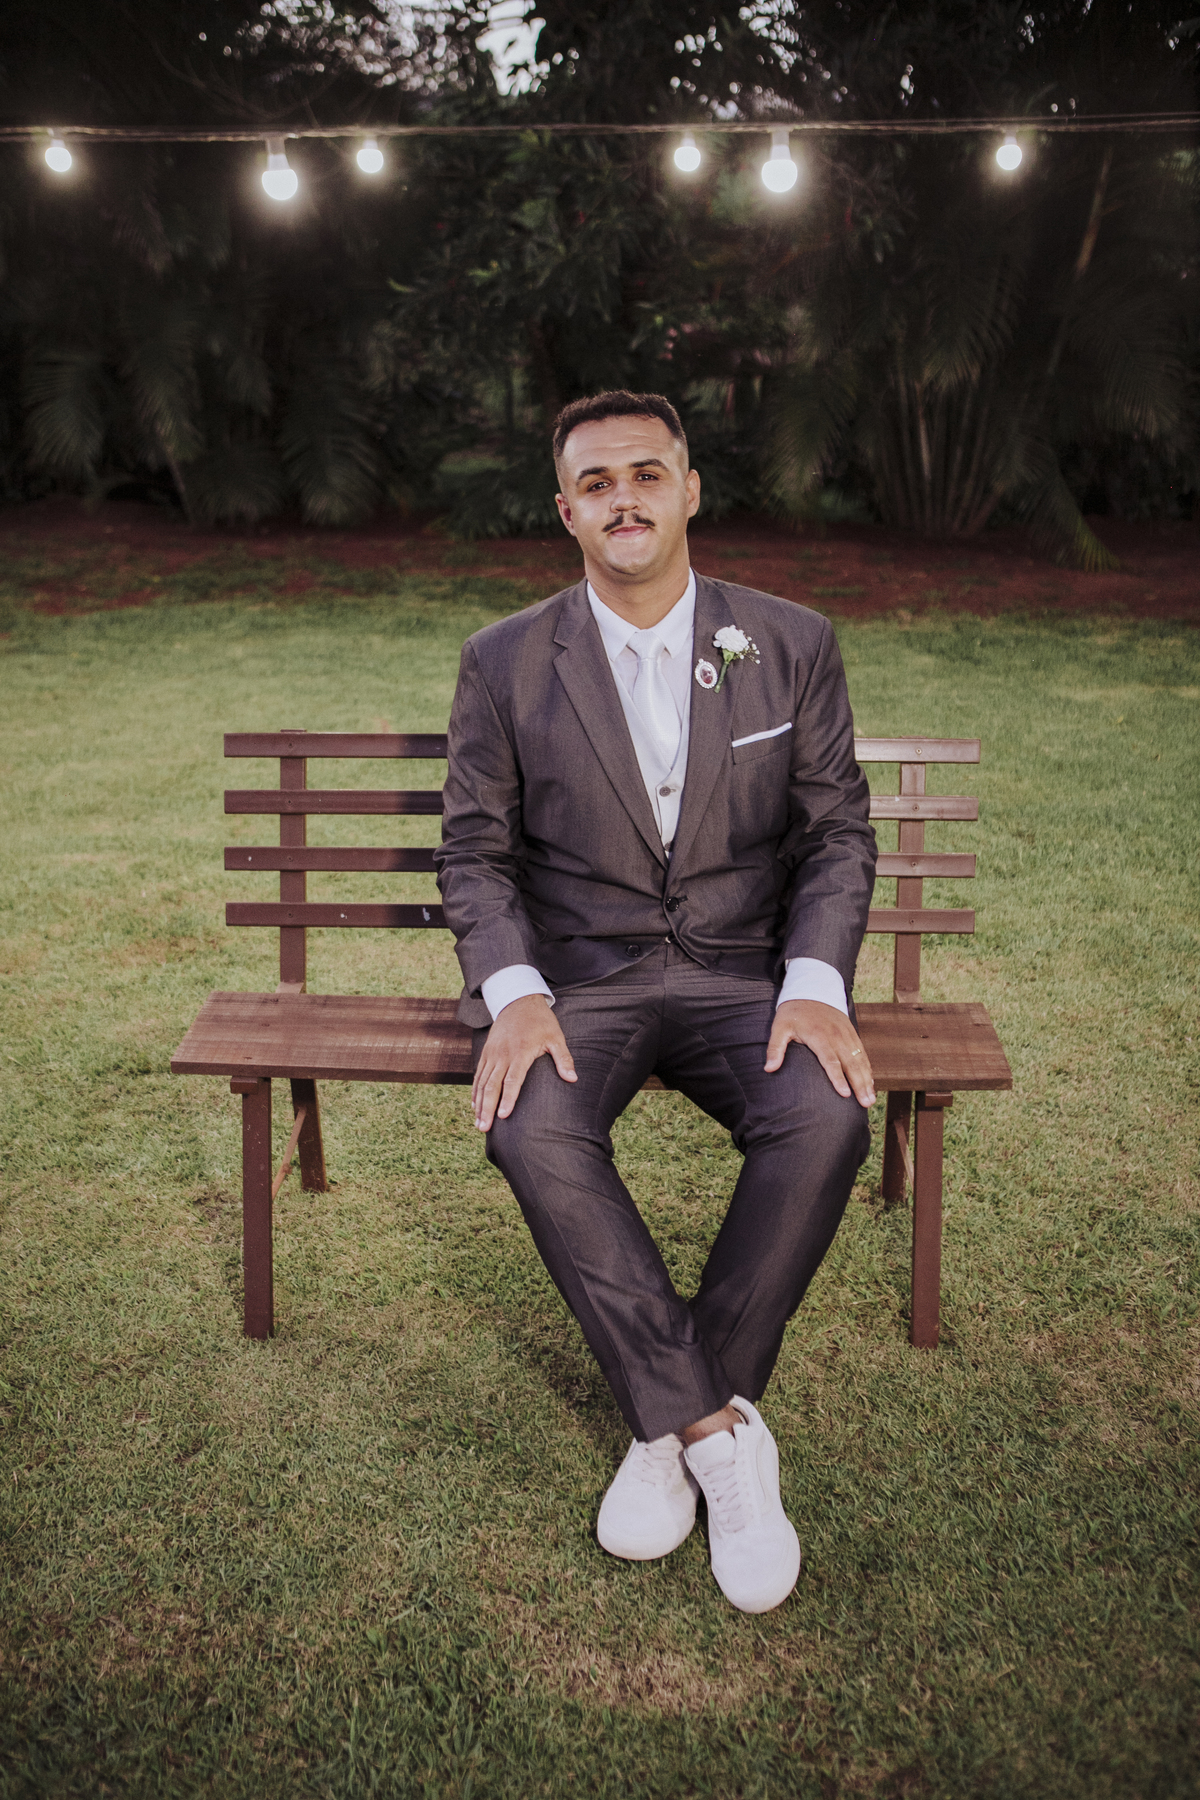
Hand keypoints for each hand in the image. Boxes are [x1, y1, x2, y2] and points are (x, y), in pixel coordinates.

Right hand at [472, 994, 576, 1131]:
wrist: (518, 1000)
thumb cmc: (541, 1021)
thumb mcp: (556, 1037)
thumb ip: (563, 1058)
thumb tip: (573, 1079)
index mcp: (520, 1051)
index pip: (512, 1079)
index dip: (508, 1099)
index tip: (503, 1116)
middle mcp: (502, 1054)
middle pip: (492, 1085)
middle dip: (487, 1108)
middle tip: (484, 1128)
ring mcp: (492, 1053)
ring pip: (482, 1082)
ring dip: (479, 1104)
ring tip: (478, 1124)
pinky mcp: (486, 1052)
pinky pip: (478, 1074)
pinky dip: (475, 1091)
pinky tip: (474, 1106)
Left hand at [765, 999, 875, 1107]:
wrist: (812, 989)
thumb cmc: (793, 1012)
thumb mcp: (779, 1027)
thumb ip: (775, 1048)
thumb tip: (769, 1069)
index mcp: (819, 1036)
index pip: (830, 1060)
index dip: (838, 1078)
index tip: (845, 1094)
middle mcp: (837, 1036)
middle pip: (851, 1064)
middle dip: (859, 1084)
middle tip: (866, 1104)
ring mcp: (847, 1035)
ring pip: (860, 1060)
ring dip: (867, 1080)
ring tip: (871, 1100)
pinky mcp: (852, 1034)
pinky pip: (862, 1053)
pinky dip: (868, 1069)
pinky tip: (871, 1083)